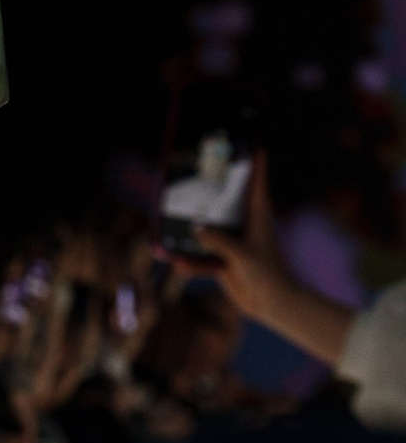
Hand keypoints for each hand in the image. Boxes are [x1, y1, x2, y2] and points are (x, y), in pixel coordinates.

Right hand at [198, 154, 356, 366]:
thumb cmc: (267, 274)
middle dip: (210, 186)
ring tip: (169, 217)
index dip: (254, 159)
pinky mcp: (223, 259)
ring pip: (207, 226)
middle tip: (194, 168)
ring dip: (190, 227)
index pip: (256, 180)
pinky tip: (177, 263)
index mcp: (256, 214)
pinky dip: (190, 261)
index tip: (251, 138)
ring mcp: (232, 240)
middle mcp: (243, 223)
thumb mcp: (243, 254)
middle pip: (224, 198)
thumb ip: (219, 240)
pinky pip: (201, 255)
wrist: (273, 304)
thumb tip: (195, 229)